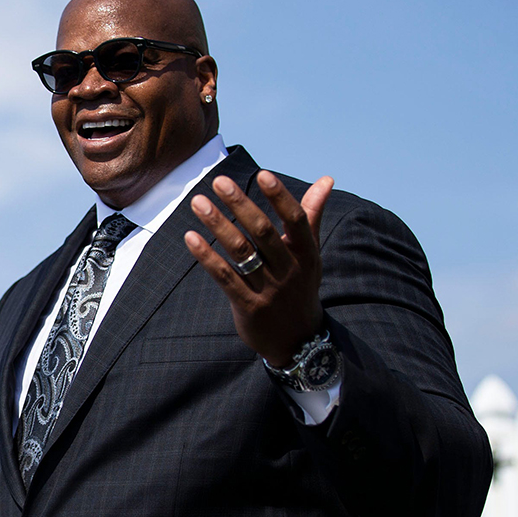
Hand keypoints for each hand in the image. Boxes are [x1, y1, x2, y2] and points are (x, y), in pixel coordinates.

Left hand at [184, 171, 333, 367]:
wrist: (299, 342)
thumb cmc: (300, 288)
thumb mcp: (310, 255)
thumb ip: (311, 216)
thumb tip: (326, 179)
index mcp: (306, 254)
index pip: (296, 220)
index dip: (280, 197)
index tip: (262, 174)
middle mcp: (290, 270)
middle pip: (263, 232)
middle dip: (240, 204)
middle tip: (218, 181)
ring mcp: (269, 290)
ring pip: (241, 252)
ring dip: (218, 224)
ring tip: (198, 202)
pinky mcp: (249, 307)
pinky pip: (225, 277)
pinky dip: (207, 257)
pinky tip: (191, 237)